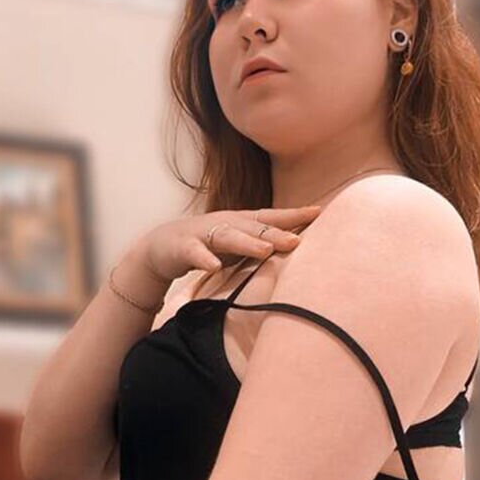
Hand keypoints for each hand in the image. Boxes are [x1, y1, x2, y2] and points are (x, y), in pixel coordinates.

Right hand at [135, 203, 322, 282]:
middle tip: (297, 241)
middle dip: (276, 232)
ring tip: (266, 250)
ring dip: (248, 242)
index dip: (293, 215)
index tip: (319, 212)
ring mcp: (203, 234)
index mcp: (241, 222)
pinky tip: (213, 266)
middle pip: (254, 227)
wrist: (161, 248)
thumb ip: (261, 246)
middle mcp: (225, 223)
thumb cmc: (207, 246)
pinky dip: (204, 259)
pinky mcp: (183, 248)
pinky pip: (195, 253)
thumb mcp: (237, 245)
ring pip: (228, 237)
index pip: (271, 217)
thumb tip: (299, 254)